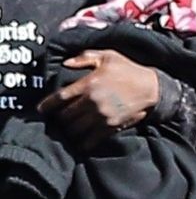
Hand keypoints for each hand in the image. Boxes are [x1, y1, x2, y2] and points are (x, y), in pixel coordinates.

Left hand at [38, 50, 160, 150]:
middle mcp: (92, 102)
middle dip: (60, 118)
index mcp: (88, 84)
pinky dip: (84, 143)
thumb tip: (65, 63)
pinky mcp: (111, 127)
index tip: (41, 109)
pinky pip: (92, 139)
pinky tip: (80, 142)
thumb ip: (84, 57)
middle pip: (66, 116)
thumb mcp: (107, 56)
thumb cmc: (128, 69)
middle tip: (59, 119)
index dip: (47, 105)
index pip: (60, 97)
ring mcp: (102, 116)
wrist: (151, 88)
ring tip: (69, 129)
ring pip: (76, 129)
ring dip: (70, 130)